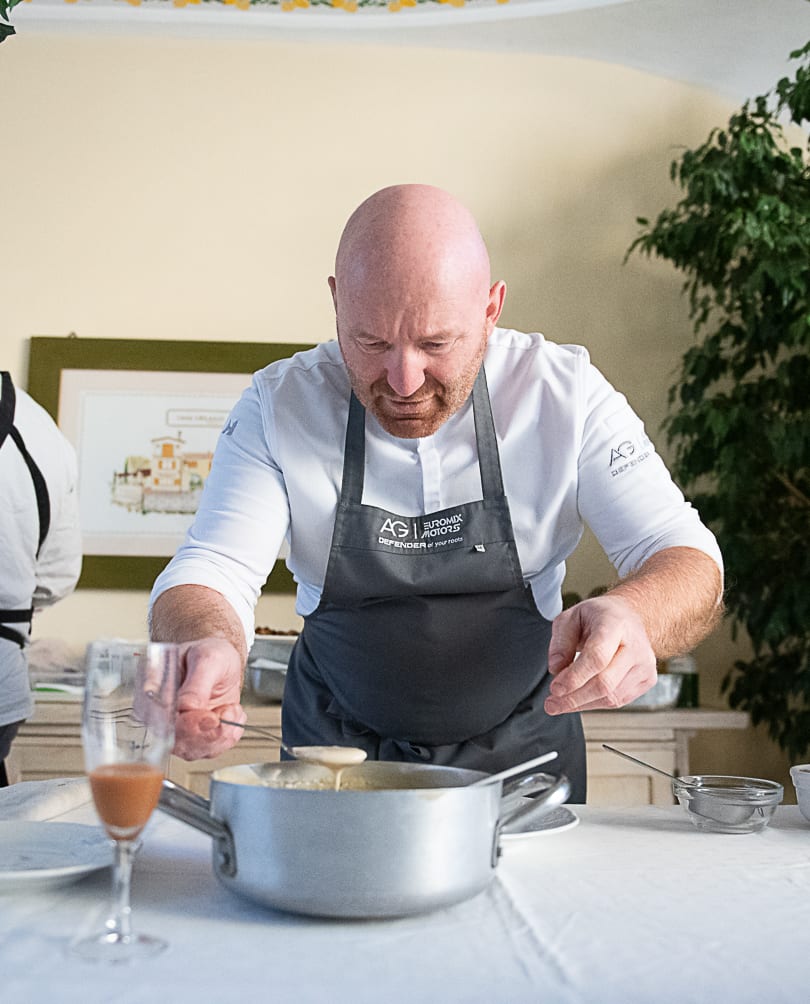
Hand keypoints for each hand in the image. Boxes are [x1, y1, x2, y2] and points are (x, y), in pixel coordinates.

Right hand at [172, 638, 246, 759]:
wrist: (221, 660)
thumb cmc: (208, 653)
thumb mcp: (207, 658)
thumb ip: (197, 682)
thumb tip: (186, 707)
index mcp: (153, 694)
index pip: (162, 722)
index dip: (187, 726)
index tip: (211, 718)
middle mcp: (161, 717)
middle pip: (178, 743)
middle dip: (210, 734)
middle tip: (229, 712)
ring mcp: (177, 730)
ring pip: (196, 751)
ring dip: (222, 735)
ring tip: (232, 708)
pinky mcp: (195, 738)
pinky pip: (211, 750)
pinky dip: (229, 736)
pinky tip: (232, 714)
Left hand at [544, 595, 656, 714]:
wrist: (627, 617)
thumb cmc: (598, 617)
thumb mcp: (571, 617)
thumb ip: (561, 641)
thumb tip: (556, 669)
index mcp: (615, 624)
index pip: (597, 657)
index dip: (575, 677)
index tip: (555, 689)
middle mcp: (636, 645)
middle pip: (605, 683)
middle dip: (574, 697)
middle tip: (551, 703)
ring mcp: (645, 664)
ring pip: (611, 697)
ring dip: (581, 704)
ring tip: (559, 703)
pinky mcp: (648, 679)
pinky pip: (618, 700)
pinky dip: (594, 703)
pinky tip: (578, 699)